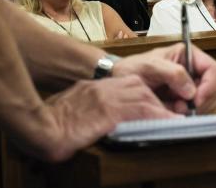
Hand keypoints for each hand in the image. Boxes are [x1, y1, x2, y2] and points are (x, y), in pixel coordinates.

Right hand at [32, 76, 175, 161]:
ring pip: (144, 98)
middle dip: (157, 102)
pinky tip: (168, 125)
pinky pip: (142, 112)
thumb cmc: (52, 123)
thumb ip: (86, 110)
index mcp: (92, 88)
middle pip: (140, 89)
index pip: (127, 86)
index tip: (156, 109)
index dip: (145, 98)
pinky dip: (159, 118)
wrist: (41, 129)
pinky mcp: (109, 111)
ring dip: (161, 111)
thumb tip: (95, 122)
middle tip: (171, 116)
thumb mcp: (71, 111)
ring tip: (174, 122)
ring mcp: (106, 97)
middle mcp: (101, 88)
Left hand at [113, 43, 215, 112]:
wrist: (118, 80)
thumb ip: (173, 74)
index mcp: (188, 56)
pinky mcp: (182, 102)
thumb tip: (191, 90)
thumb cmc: (132, 67)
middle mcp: (192, 72)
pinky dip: (184, 115)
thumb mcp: (151, 66)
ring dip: (192, 109)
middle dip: (200, 101)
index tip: (197, 99)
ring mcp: (188, 88)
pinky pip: (193, 112)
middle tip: (182, 107)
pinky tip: (170, 111)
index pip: (213, 69)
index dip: (210, 85)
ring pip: (205, 103)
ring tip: (173, 108)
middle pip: (212, 89)